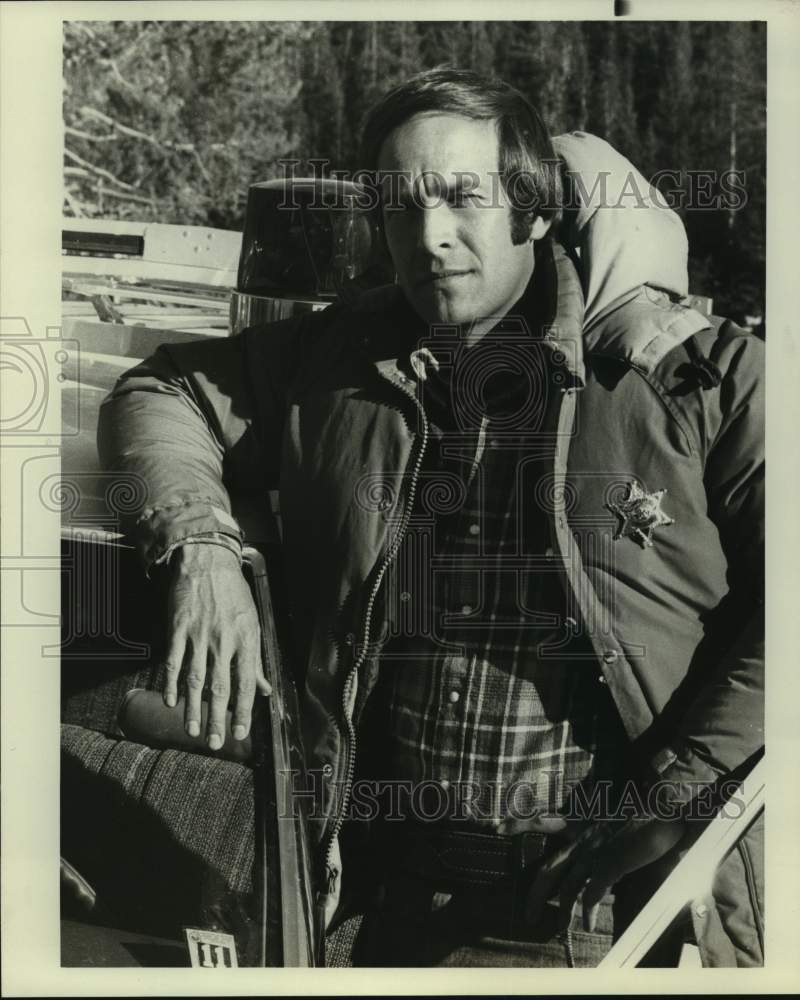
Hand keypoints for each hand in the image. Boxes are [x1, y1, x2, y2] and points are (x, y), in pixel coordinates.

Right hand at [162, 543, 270, 749]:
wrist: (207, 562)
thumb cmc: (233, 595)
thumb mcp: (252, 624)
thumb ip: (255, 660)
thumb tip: (264, 689)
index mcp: (246, 640)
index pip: (246, 683)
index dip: (243, 711)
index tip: (240, 733)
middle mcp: (224, 641)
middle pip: (220, 687)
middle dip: (217, 719)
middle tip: (215, 743)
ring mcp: (199, 635)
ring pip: (195, 679)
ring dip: (193, 708)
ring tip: (192, 731)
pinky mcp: (178, 629)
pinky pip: (174, 662)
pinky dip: (171, 684)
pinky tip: (171, 702)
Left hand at [524, 812, 686, 932]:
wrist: (664, 809)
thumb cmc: (641, 812)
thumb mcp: (612, 820)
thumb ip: (599, 835)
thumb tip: (593, 855)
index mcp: (579, 824)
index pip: (540, 821)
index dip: (517, 824)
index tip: (495, 827)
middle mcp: (581, 839)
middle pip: (547, 869)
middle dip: (535, 895)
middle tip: (528, 916)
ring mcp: (594, 853)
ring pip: (567, 888)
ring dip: (561, 912)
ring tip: (559, 928)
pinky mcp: (610, 865)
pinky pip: (591, 895)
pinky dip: (587, 913)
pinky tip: (587, 926)